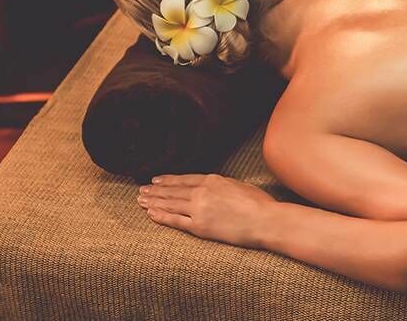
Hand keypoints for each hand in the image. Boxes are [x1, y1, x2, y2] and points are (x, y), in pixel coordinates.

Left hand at [138, 173, 275, 246]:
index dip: (168, 180)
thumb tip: (217, 186)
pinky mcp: (199, 226)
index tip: (156, 180)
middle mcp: (202, 192)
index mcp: (212, 179)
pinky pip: (175, 220)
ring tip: (141, 200)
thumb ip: (223, 185)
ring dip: (154, 201)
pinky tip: (151, 213)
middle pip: (173, 190)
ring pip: (170, 203)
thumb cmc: (259, 203)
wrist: (265, 220)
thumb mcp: (240, 185)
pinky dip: (161, 216)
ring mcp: (199, 209)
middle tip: (142, 189)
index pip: (184, 179)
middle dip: (155, 190)